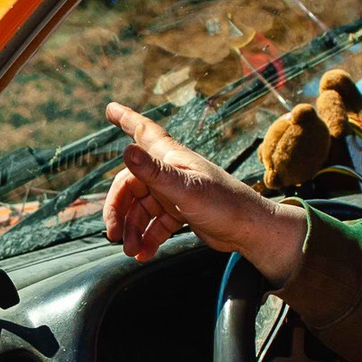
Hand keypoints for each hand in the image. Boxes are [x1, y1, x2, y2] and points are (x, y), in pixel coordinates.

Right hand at [101, 102, 305, 280]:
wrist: (251, 231)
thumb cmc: (225, 205)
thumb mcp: (186, 189)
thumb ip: (155, 172)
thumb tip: (126, 150)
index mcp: (171, 158)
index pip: (143, 131)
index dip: (125, 118)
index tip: (109, 108)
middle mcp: (171, 172)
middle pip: (130, 183)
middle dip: (118, 208)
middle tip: (112, 233)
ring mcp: (175, 193)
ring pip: (141, 207)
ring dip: (132, 228)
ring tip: (130, 250)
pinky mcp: (181, 212)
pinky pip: (155, 223)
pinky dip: (147, 237)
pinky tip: (143, 253)